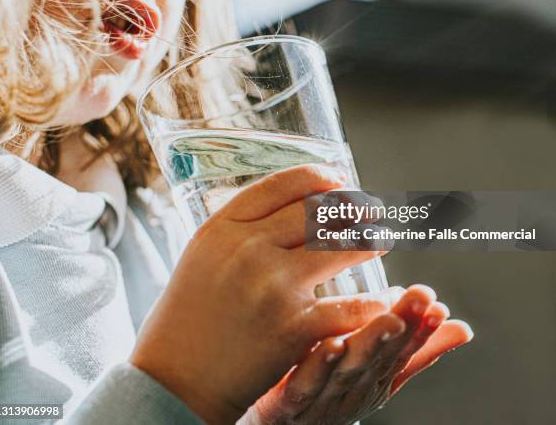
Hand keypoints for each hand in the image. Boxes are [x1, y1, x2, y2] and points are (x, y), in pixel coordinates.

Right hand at [131, 164, 386, 423]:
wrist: (173, 381)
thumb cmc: (184, 319)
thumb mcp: (200, 256)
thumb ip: (237, 229)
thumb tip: (283, 209)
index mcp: (222, 227)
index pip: (281, 185)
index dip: (318, 177)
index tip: (338, 178)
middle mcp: (249, 248)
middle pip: (316, 211)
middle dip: (352, 207)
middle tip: (369, 210)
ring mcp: (273, 286)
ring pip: (339, 248)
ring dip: (368, 241)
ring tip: (381, 240)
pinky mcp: (293, 327)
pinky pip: (349, 306)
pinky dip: (373, 303)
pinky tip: (384, 299)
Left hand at [244, 285, 472, 424]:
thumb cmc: (332, 391)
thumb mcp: (378, 372)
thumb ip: (416, 350)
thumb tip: (463, 327)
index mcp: (375, 378)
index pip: (403, 349)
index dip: (422, 327)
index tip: (437, 302)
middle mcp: (354, 388)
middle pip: (381, 357)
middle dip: (404, 328)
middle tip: (422, 300)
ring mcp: (324, 396)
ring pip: (349, 369)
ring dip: (370, 344)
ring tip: (388, 320)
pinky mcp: (290, 401)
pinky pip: (305, 383)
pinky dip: (321, 366)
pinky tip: (332, 344)